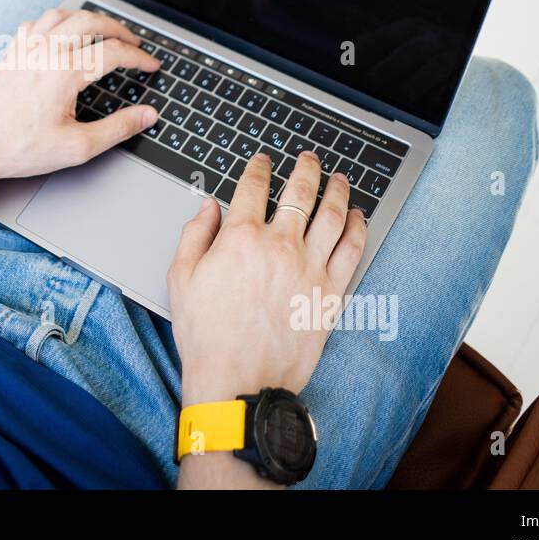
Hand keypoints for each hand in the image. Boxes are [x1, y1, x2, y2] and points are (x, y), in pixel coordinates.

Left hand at [0, 8, 161, 182]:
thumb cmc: (17, 147)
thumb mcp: (77, 146)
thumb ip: (118, 129)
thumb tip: (146, 116)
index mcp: (66, 72)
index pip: (114, 53)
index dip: (140, 58)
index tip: (151, 65)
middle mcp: (46, 51)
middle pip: (91, 21)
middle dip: (119, 28)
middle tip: (134, 42)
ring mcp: (25, 48)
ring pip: (63, 14)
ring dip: (88, 18)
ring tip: (103, 31)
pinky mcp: (11, 53)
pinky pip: (37, 22)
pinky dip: (56, 21)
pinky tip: (60, 34)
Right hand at [168, 151, 366, 404]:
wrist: (238, 380)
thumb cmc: (206, 335)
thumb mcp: (180, 278)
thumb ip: (194, 235)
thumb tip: (207, 208)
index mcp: (240, 238)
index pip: (253, 187)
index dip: (258, 167)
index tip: (262, 161)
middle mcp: (279, 245)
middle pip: (299, 192)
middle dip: (305, 168)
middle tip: (308, 158)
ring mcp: (310, 267)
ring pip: (332, 214)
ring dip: (337, 190)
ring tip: (339, 178)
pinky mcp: (330, 293)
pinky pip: (351, 250)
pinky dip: (357, 228)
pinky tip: (357, 217)